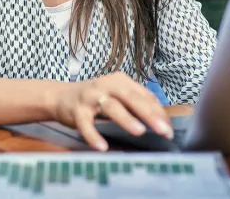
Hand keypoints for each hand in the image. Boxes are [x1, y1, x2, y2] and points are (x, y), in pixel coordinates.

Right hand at [50, 72, 172, 150]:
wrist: (60, 96)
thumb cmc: (95, 98)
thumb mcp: (117, 95)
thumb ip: (137, 104)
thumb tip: (163, 121)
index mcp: (120, 81)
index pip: (144, 96)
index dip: (158, 113)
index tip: (169, 130)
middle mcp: (106, 85)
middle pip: (131, 98)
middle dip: (149, 115)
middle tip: (164, 130)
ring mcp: (90, 97)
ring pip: (111, 107)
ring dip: (126, 119)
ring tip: (139, 131)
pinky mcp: (77, 110)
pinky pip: (86, 124)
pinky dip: (93, 135)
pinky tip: (102, 147)